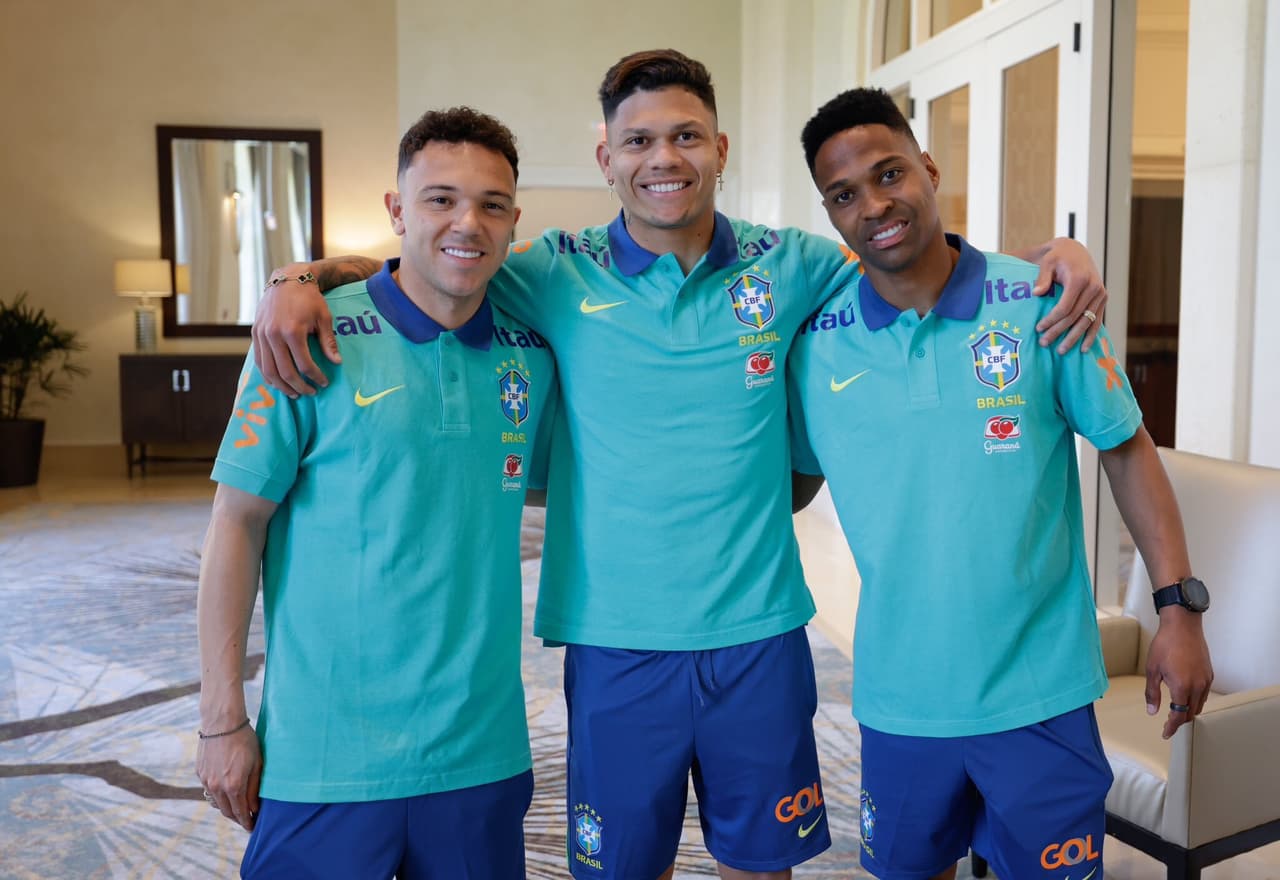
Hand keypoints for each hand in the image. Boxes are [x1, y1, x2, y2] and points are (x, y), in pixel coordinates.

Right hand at [196, 723, 262, 830]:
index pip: (240, 812)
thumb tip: (254, 808)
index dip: (246, 822)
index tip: (252, 827)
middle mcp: (217, 786)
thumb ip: (254, 788)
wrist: (222, 722)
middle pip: (227, 811)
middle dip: (237, 818)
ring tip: (237, 807)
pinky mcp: (200, 772)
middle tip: (246, 819)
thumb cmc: (244, 740)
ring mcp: (206, 780)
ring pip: (216, 802)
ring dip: (227, 807)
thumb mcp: (256, 763)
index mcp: (233, 785)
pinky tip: (226, 790)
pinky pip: (209, 789)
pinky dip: (218, 794)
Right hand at [252, 264, 338, 397]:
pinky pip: (259, 361)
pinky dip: (267, 375)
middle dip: (299, 386)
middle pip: (285, 372)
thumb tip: (337, 363)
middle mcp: (273, 334)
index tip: (324, 382)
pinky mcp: (255, 333)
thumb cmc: (309, 299)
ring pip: (268, 370)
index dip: (315, 377)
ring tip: (294, 393)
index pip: (304, 364)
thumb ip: (328, 342)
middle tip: (311, 393)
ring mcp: (261, 334)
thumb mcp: (324, 317)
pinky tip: (278, 382)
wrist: (287, 280)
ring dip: (281, 386)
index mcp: (292, 330)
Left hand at [1031, 237, 1107, 353]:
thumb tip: (1037, 293)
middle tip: (1044, 343)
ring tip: (1060, 350)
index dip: (1051, 320)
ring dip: (1074, 338)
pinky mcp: (1103, 299)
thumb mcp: (1047, 263)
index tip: (1038, 328)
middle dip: (1059, 332)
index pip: (1065, 307)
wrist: (1075, 252)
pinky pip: (1097, 320)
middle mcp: (1093, 288)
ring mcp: (1100, 294)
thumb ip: (1042, 278)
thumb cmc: (1057, 258)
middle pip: (1074, 317)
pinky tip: (1083, 348)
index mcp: (1079, 279)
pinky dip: (1091, 335)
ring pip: (1086, 322)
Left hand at [1144, 607, 1213, 738]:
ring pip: (1199, 705)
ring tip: (1176, 712)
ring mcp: (1206, 680)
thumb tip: (1152, 711)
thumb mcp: (1152, 669)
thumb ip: (1152, 692)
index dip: (1172, 727)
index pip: (1179, 715)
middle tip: (1168, 724)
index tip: (1166, 733)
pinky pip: (1204, 694)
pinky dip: (1195, 701)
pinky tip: (1186, 697)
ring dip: (1188, 711)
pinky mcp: (1209, 674)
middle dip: (1179, 721)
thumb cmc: (1165, 645)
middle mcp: (1197, 686)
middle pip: (1190, 713)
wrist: (1183, 626)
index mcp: (1182, 687)